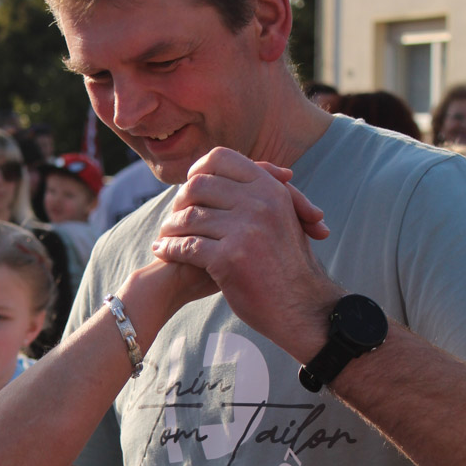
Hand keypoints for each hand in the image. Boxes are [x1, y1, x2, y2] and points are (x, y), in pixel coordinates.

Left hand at [151, 148, 336, 358]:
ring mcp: (244, 230)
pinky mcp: (229, 258)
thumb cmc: (288, 265)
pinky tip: (162, 251)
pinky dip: (169, 248)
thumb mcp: (285, 218)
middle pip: (199, 185)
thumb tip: (225, 174)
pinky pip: (186, 246)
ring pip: (189, 216)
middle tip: (173, 217)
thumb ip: (258, 194)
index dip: (198, 169)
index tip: (190, 185)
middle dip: (179, 201)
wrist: (302, 307)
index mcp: (270, 188)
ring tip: (164, 235)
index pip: (221, 158)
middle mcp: (258, 203)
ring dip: (170, 227)